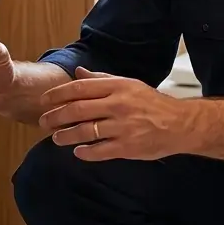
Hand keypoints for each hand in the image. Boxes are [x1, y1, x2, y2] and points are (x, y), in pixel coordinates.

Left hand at [38, 66, 196, 160]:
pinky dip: (85, 152)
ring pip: (85, 131)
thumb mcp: (129, 85)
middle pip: (77, 110)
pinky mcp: (127, 147)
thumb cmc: (153, 103)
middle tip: (43, 122)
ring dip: (66, 136)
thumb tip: (78, 72)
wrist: (180, 124)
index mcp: (118, 87)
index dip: (58, 94)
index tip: (44, 101)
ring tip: (56, 138)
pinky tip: (78, 152)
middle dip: (55, 116)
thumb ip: (102, 79)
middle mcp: (118, 105)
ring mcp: (123, 127)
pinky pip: (99, 151)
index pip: (80, 88)